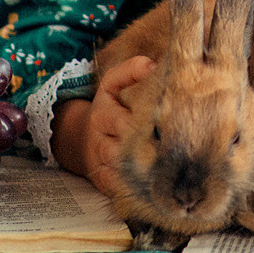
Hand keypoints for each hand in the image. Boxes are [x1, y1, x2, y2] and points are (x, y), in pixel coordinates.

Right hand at [82, 54, 154, 197]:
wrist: (82, 139)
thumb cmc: (108, 108)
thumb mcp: (112, 84)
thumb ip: (129, 71)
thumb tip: (151, 64)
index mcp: (102, 115)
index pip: (121, 121)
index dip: (142, 124)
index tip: (167, 121)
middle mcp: (99, 141)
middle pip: (119, 149)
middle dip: (143, 150)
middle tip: (170, 149)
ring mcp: (101, 163)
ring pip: (119, 170)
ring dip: (141, 171)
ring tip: (167, 168)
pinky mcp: (104, 181)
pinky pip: (117, 187)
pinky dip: (134, 188)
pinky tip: (155, 184)